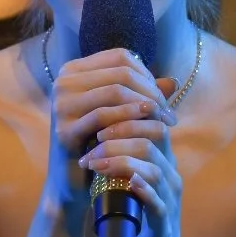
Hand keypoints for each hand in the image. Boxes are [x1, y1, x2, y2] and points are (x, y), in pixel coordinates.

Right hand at [47, 48, 175, 210]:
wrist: (74, 178)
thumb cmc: (100, 140)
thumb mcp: (121, 112)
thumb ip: (143, 95)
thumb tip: (175, 81)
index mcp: (74, 71)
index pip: (120, 57)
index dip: (147, 75)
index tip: (163, 97)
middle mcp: (63, 83)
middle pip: (120, 73)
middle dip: (150, 92)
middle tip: (168, 113)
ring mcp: (61, 105)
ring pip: (114, 91)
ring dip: (145, 104)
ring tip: (163, 121)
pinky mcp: (64, 129)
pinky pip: (103, 115)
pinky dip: (129, 117)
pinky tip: (146, 125)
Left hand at [80, 75, 183, 236]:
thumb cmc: (138, 213)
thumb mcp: (130, 177)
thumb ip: (120, 153)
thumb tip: (92, 126)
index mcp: (162, 159)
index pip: (152, 122)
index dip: (125, 115)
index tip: (96, 118)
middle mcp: (170, 173)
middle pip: (153, 138)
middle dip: (119, 134)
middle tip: (91, 139)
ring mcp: (169, 197)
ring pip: (153, 167)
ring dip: (121, 160)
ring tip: (94, 162)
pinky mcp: (164, 222)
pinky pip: (157, 201)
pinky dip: (142, 188)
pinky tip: (126, 181)